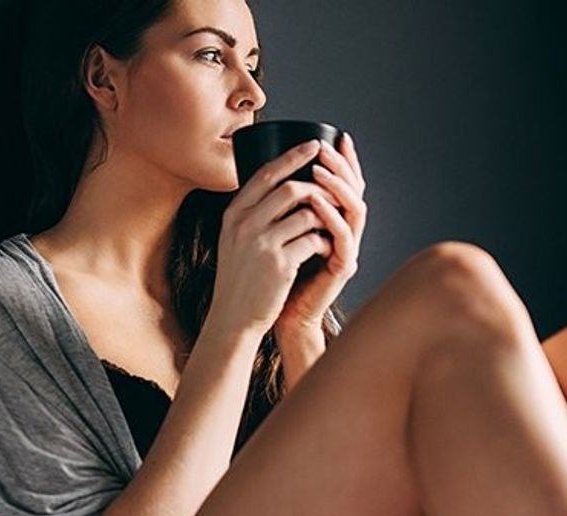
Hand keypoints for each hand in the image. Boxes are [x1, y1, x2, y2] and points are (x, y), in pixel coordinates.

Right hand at [207, 138, 343, 338]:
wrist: (233, 318)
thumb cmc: (239, 279)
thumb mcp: (234, 240)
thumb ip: (251, 214)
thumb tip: (283, 185)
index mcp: (234, 215)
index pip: (266, 173)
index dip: (293, 156)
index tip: (315, 146)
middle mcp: (245, 225)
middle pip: (290, 188)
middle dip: (318, 186)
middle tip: (333, 189)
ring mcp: (262, 244)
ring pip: (307, 213)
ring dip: (325, 216)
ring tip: (329, 225)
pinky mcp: (280, 264)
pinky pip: (313, 240)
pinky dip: (323, 242)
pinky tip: (323, 250)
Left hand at [275, 132, 367, 330]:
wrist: (274, 315)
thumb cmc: (272, 275)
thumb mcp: (276, 232)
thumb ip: (281, 208)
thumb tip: (266, 173)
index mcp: (332, 223)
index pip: (344, 185)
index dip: (344, 161)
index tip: (334, 136)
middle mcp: (345, 234)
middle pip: (355, 191)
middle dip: (342, 166)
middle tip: (325, 147)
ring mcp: (346, 250)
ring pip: (354, 209)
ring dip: (337, 186)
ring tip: (319, 168)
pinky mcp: (341, 268)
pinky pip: (342, 237)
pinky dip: (330, 215)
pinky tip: (315, 201)